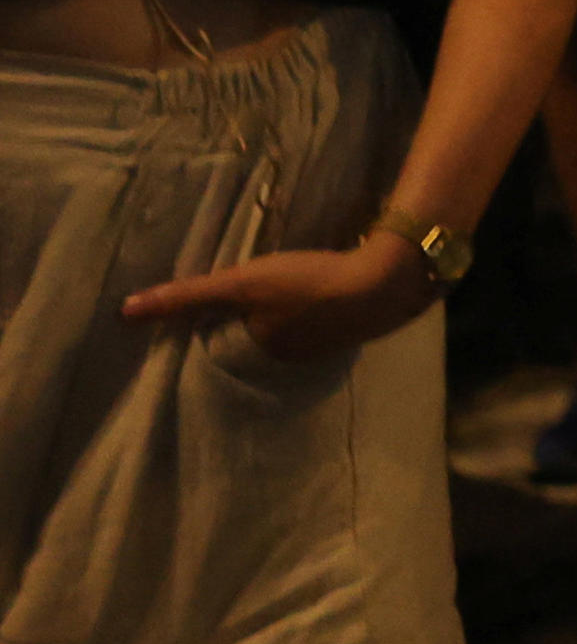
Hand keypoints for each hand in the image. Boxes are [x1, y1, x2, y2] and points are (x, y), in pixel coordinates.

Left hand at [123, 232, 438, 365]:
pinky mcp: (354, 331)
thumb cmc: (306, 283)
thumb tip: (124, 312)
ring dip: (290, 317)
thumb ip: (186, 296)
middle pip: (261, 341)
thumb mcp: (241, 283)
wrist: (386, 281)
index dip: (224, 321)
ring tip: (292, 289)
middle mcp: (290, 362)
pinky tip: (327, 292)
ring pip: (294, 334)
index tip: (230, 301)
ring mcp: (326, 350)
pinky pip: (324, 326)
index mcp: (260, 354)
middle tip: (262, 291)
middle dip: (258, 322)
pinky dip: (320, 312)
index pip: (228, 343)